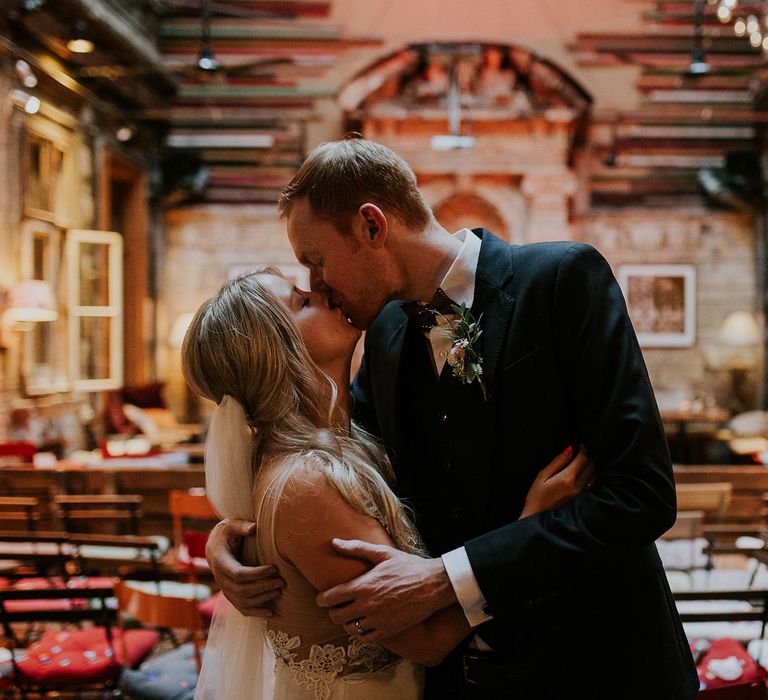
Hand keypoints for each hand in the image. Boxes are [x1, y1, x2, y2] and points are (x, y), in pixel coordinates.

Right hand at [206, 518, 284, 615]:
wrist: (215, 546)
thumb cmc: (227, 533)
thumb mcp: (232, 524)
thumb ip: (242, 526)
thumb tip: (254, 528)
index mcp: (221, 562)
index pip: (239, 574)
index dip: (257, 574)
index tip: (274, 568)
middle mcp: (220, 579)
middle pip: (242, 590)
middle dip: (263, 587)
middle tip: (282, 581)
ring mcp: (225, 589)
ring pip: (243, 601)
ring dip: (262, 599)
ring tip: (279, 590)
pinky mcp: (231, 595)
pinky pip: (241, 609)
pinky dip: (256, 612)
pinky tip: (271, 612)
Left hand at [315, 539, 454, 641]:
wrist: (433, 585)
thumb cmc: (408, 566)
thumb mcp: (382, 553)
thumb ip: (356, 548)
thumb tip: (334, 542)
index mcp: (364, 585)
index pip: (331, 598)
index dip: (322, 600)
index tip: (320, 599)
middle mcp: (368, 605)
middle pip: (337, 616)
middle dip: (333, 612)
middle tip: (337, 607)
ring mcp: (378, 620)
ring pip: (350, 628)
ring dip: (348, 622)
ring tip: (352, 614)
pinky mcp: (389, 631)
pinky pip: (366, 638)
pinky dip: (362, 632)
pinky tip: (365, 624)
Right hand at [519, 445, 594, 518]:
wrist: (537, 517)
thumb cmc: (537, 496)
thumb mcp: (543, 475)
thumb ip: (558, 461)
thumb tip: (570, 449)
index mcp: (568, 478)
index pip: (583, 459)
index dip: (583, 449)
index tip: (580, 445)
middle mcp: (578, 486)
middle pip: (591, 466)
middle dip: (588, 456)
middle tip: (580, 451)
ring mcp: (581, 494)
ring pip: (593, 475)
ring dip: (590, 465)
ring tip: (580, 461)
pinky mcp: (581, 499)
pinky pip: (591, 484)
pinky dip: (589, 475)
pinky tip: (581, 473)